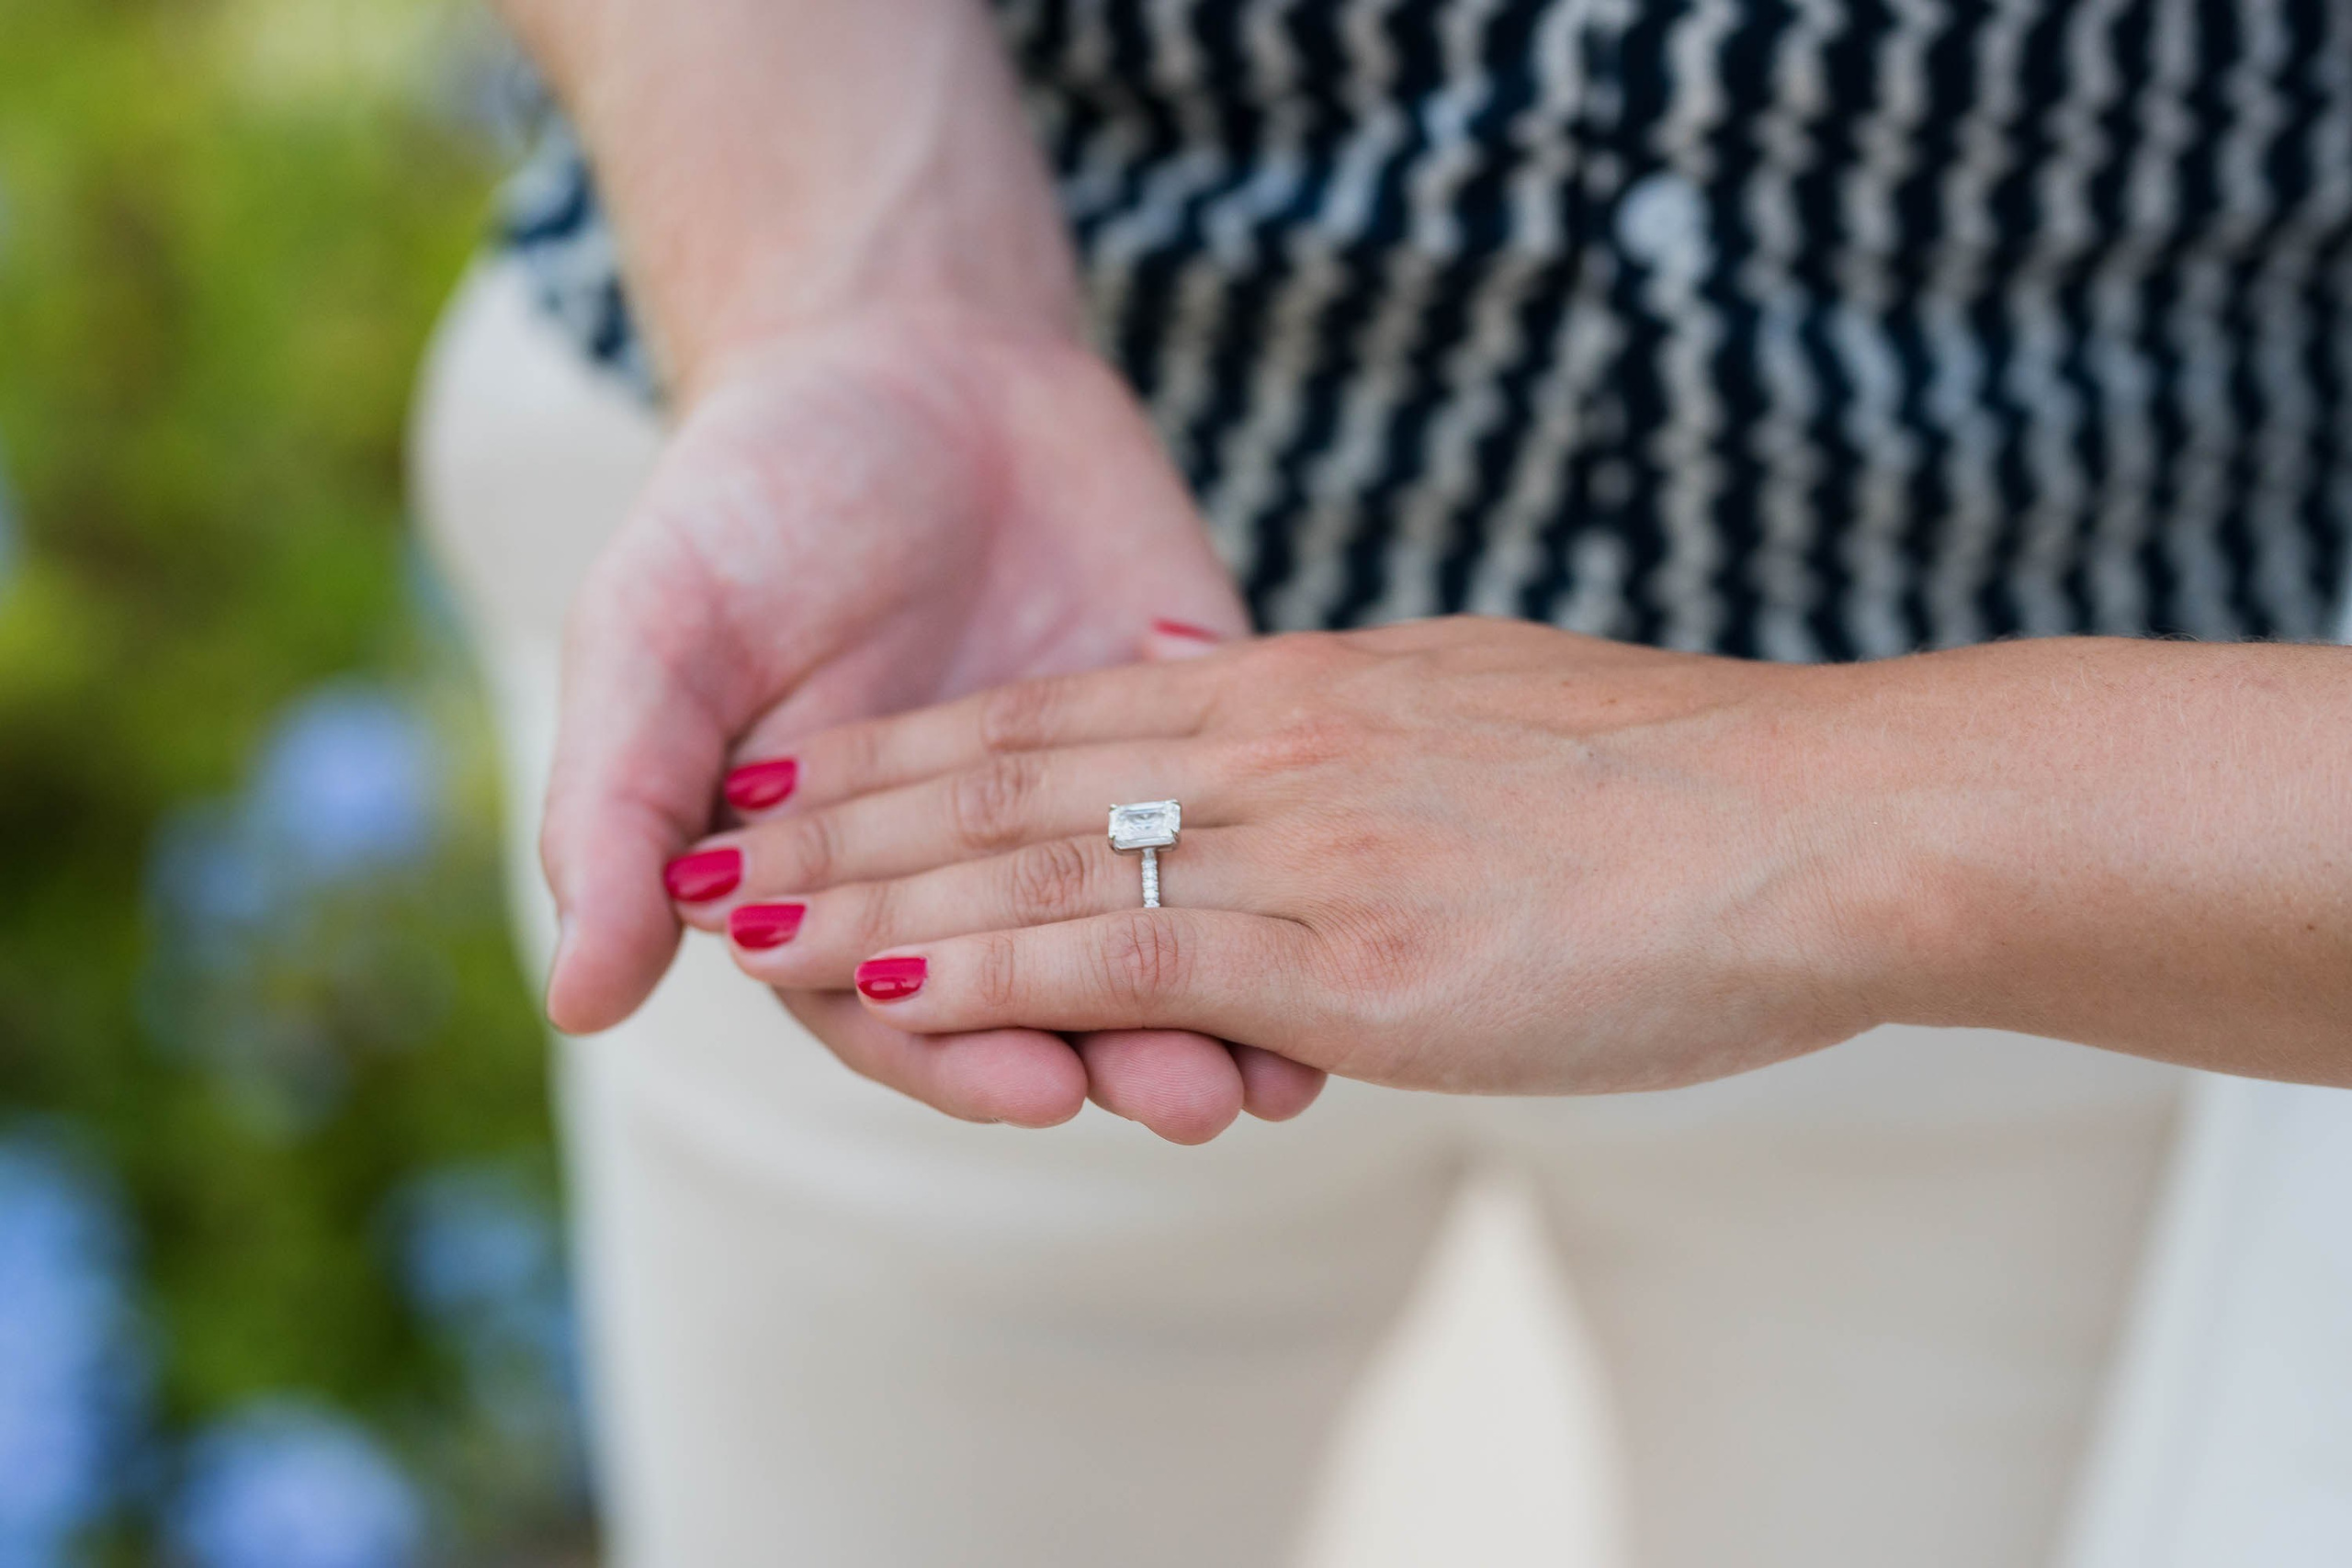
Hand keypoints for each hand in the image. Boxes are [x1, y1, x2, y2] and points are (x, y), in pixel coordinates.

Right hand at [540, 308, 1325, 1137]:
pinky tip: (1351, 942)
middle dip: (1111, 1050)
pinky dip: (1282, 889)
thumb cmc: (750, 503)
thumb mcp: (654, 638)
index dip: (959, 1054)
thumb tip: (579, 998)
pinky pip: (1235, 835)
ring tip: (1275, 1066)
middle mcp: (967, 868)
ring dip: (1212, 1009)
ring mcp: (1085, 805)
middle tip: (1187, 1094)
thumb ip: (618, 813)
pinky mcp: (1183, 734)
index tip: (1034, 1087)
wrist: (908, 355)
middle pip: (1038, 1000)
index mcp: (832, 877)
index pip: (894, 1007)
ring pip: (1147, 939)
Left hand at [664, 616, 1902, 1095]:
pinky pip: (1126, 955)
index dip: (923, 743)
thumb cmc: (1680, 789)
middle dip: (854, 813)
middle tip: (718, 839)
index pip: (1067, 708)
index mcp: (1311, 684)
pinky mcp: (1349, 950)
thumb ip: (1338, 709)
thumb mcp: (1476, 702)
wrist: (1828, 822)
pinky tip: (887, 989)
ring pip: (1039, 861)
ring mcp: (1307, 840)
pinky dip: (991, 972)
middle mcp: (1280, 741)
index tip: (815, 764)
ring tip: (741, 921)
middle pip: (1015, 771)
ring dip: (875, 896)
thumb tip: (1215, 672)